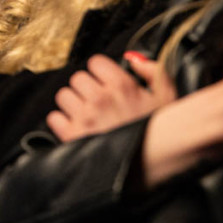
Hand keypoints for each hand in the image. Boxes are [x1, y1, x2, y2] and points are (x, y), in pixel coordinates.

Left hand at [46, 53, 174, 141]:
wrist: (156, 163)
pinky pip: (54, 118)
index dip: (101, 72)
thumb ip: (153, 70)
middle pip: (77, 78)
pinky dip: (62, 122)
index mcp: (122, 86)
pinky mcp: (73, 136)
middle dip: (87, 88)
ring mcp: (85, 118)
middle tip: (98, 102)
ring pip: (64, 96)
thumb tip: (132, 58)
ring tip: (89, 115)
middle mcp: (101, 99)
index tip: (106, 83)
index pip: (95, 62)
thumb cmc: (162, 132)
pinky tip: (78, 127)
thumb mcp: (168, 97)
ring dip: (73, 104)